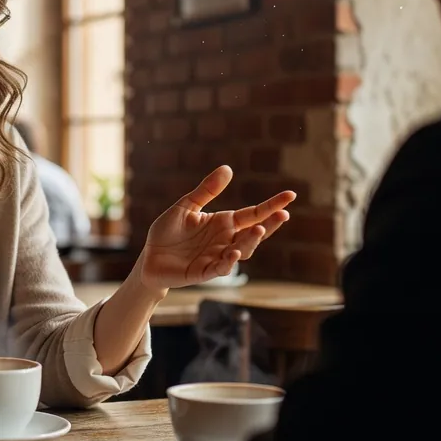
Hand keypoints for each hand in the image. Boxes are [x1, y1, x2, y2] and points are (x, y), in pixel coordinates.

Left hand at [134, 165, 294, 292]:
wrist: (149, 258)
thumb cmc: (167, 232)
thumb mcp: (186, 206)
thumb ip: (206, 190)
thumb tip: (228, 168)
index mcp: (224, 223)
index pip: (253, 213)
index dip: (271, 206)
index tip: (291, 195)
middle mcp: (226, 240)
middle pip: (253, 233)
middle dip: (269, 225)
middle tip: (283, 214)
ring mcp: (217, 257)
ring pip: (242, 251)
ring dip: (250, 241)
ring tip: (257, 229)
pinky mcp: (205, 272)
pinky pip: (221, 267)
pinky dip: (229, 261)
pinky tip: (234, 252)